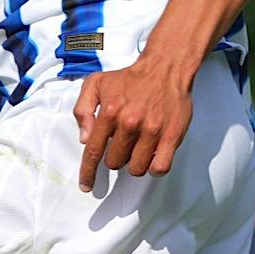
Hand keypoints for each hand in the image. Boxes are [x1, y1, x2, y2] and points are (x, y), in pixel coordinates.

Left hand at [73, 60, 191, 191]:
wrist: (165, 68)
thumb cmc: (131, 78)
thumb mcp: (95, 84)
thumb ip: (82, 109)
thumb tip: (85, 138)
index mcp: (109, 112)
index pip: (93, 152)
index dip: (88, 173)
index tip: (87, 185)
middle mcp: (130, 123)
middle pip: (115, 162)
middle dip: (115, 157)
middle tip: (123, 143)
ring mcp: (152, 131)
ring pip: (136, 168)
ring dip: (134, 162)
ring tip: (138, 148)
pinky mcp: (171, 135)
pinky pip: (160, 167)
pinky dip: (154, 168)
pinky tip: (152, 157)